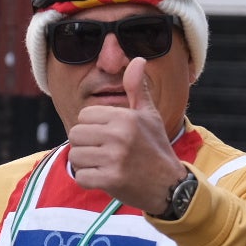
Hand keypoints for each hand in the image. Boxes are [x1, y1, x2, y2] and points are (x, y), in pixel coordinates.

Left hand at [67, 57, 187, 213]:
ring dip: (86, 164)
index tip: (108, 136)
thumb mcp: (149, 115)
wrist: (170, 186)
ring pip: (76, 156)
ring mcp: (115, 159)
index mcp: (126, 118)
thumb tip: (138, 59)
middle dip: (85, 145)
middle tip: (104, 153)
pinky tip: (105, 178)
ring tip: (104, 165)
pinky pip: (81, 177)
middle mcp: (120, 136)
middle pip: (76, 134)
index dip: (92, 127)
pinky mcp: (111, 180)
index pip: (84, 115)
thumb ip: (137, 88)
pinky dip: (89, 180)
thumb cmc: (156, 148)